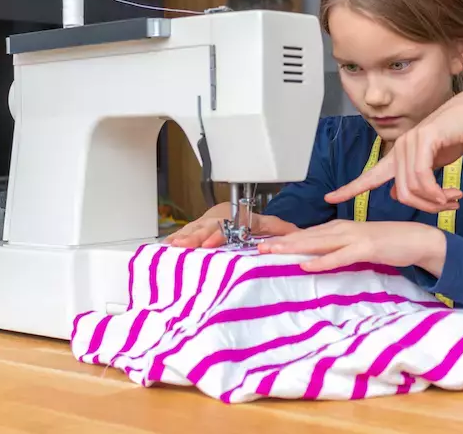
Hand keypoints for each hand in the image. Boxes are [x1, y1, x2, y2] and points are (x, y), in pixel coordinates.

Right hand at [164, 202, 298, 248]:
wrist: (242, 214)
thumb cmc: (256, 223)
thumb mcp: (272, 225)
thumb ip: (283, 230)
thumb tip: (296, 235)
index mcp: (236, 216)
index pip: (226, 226)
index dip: (218, 235)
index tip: (210, 243)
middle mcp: (218, 218)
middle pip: (205, 228)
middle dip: (194, 237)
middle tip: (183, 245)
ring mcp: (206, 223)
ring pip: (193, 229)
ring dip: (182, 238)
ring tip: (171, 246)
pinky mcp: (196, 230)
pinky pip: (185, 233)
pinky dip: (175, 239)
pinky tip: (165, 247)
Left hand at [257, 220, 445, 273]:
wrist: (415, 239)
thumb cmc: (386, 243)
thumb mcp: (356, 245)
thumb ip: (337, 250)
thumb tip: (316, 258)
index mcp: (339, 228)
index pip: (306, 234)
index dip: (285, 239)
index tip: (265, 244)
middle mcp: (342, 229)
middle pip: (306, 237)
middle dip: (282, 242)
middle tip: (259, 248)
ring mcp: (353, 237)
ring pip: (317, 243)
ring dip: (294, 248)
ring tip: (274, 252)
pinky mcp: (366, 248)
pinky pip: (339, 257)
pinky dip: (322, 261)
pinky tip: (306, 265)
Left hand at [325, 86, 462, 212]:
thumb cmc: (457, 136)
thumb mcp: (433, 163)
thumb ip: (416, 177)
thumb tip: (399, 193)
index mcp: (398, 155)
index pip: (369, 176)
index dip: (349, 188)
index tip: (330, 197)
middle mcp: (399, 148)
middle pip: (402, 194)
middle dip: (425, 207)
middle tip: (447, 206)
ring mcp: (409, 143)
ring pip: (412, 189)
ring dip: (435, 201)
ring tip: (452, 199)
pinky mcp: (422, 140)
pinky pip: (422, 178)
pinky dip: (436, 193)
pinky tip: (449, 195)